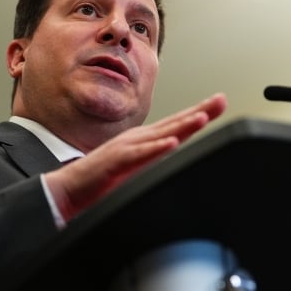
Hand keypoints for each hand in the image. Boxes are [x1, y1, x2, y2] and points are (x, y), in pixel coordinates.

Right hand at [44, 92, 226, 221]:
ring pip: (159, 135)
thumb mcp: (136, 168)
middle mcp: (137, 139)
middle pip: (173, 123)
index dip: (199, 113)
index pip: (176, 124)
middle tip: (220, 100)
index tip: (219, 103)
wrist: (69, 190)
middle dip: (199, 112)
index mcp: (143, 140)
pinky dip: (154, 149)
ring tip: (202, 118)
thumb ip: (155, 160)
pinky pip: (138, 156)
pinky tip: (170, 144)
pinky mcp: (115, 162)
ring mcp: (126, 148)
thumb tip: (174, 153)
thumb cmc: (101, 180)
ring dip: (181, 126)